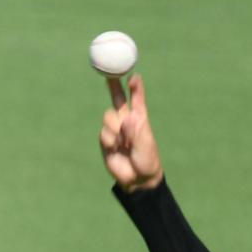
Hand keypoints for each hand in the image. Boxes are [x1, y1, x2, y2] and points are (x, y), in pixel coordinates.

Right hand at [99, 74, 163, 191]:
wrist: (137, 179)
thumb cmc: (147, 161)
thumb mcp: (146, 145)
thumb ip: (136, 132)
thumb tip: (127, 118)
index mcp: (140, 120)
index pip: (137, 100)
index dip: (136, 88)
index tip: (134, 77)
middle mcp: (126, 122)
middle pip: (118, 99)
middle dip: (113, 85)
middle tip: (109, 72)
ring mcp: (115, 130)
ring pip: (108, 117)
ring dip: (114, 127)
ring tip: (122, 142)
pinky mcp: (106, 140)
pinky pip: (104, 133)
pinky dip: (110, 140)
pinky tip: (115, 148)